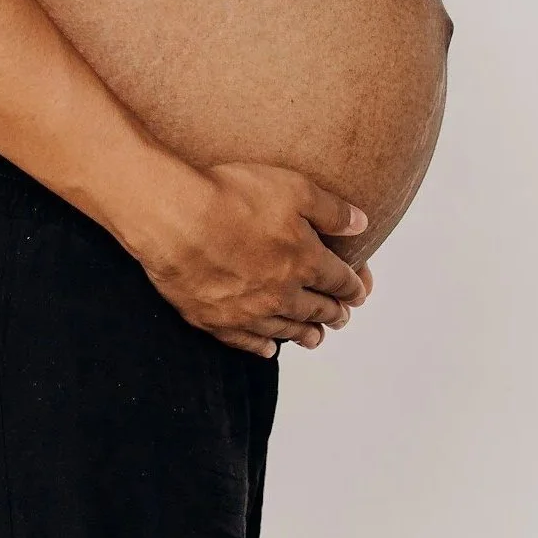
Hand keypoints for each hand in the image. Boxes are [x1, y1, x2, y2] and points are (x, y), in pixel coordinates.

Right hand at [134, 161, 373, 356]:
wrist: (175, 218)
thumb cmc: (231, 196)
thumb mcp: (293, 188)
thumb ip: (332, 210)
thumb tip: (362, 224)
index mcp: (305, 262)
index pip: (339, 281)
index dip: (354, 287)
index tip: (359, 293)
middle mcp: (282, 294)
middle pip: (317, 309)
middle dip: (333, 313)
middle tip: (341, 317)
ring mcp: (249, 312)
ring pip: (286, 330)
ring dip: (305, 334)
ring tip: (315, 338)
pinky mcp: (216, 320)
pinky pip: (247, 342)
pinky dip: (261, 347)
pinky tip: (268, 350)